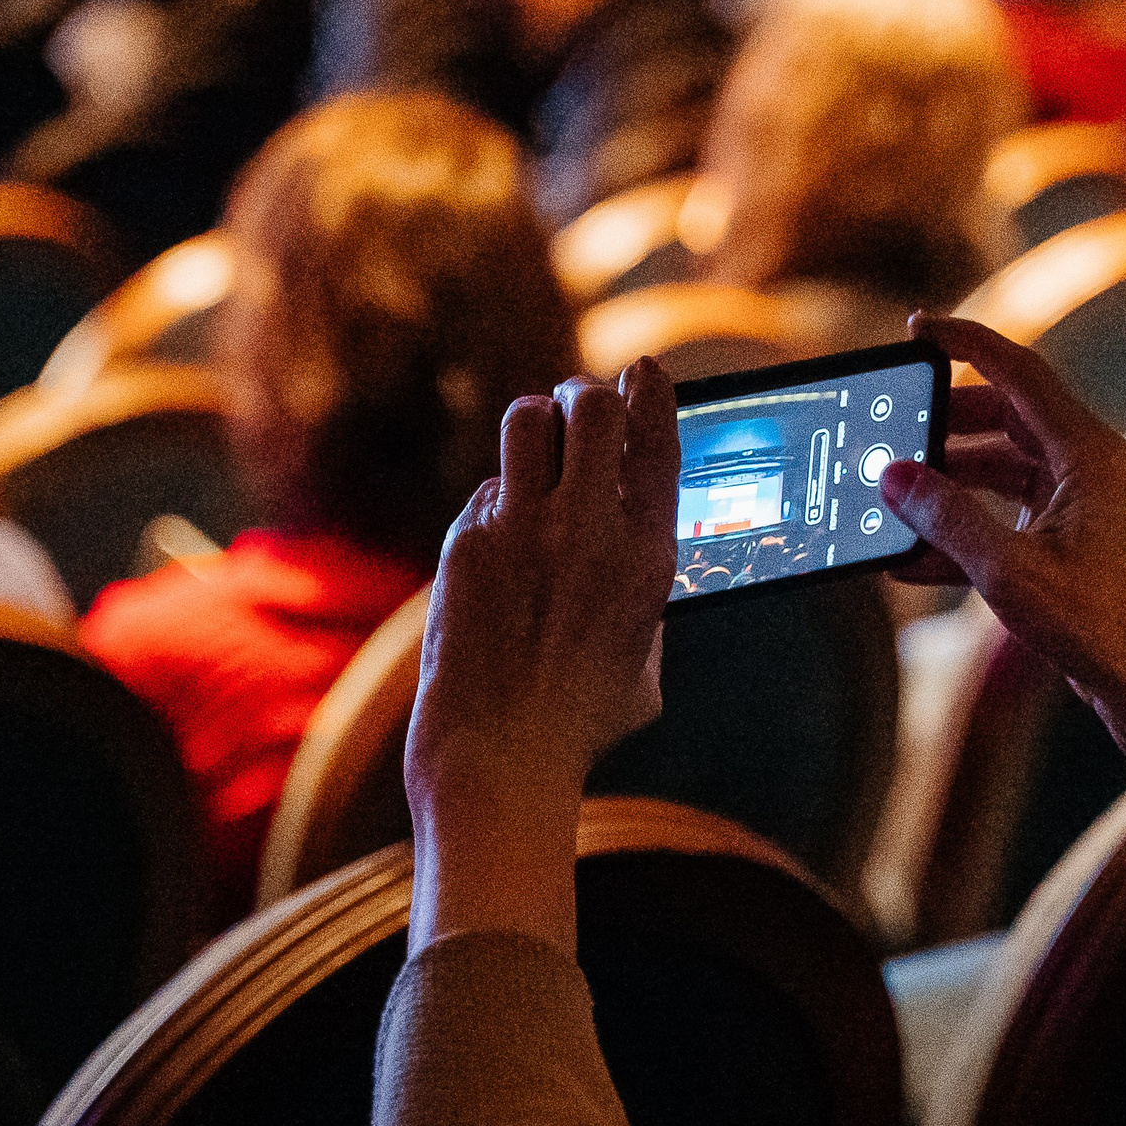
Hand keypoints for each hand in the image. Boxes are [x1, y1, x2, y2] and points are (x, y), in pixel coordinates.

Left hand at [403, 360, 679, 953]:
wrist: (499, 756)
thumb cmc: (580, 724)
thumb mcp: (644, 660)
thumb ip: (644, 596)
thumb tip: (634, 549)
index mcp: (649, 558)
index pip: (656, 439)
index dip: (652, 391)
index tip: (645, 370)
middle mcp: (590, 531)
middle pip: (590, 405)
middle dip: (587, 397)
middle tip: (582, 412)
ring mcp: (523, 531)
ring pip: (528, 420)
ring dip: (538, 426)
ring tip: (538, 454)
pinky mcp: (468, 543)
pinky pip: (487, 490)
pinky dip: (497, 505)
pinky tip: (499, 546)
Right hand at [883, 316, 1125, 776]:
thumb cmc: (1099, 628)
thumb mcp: (1008, 571)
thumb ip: (946, 519)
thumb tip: (894, 476)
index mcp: (1089, 453)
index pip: (1018, 371)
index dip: (965, 343)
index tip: (917, 329)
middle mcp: (1091, 467)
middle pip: (1005, 417)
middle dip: (943, 424)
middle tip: (891, 429)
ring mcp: (1083, 504)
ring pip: (1000, 469)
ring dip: (946, 483)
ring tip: (892, 496)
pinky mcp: (1071, 542)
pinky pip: (1005, 515)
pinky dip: (962, 529)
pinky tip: (910, 557)